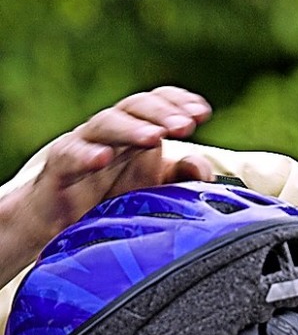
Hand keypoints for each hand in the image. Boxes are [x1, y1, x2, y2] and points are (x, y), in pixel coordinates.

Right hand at [9, 86, 213, 262]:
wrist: (58, 232)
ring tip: (156, 137)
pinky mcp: (57, 171)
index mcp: (132, 136)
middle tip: (187, 126)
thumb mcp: (150, 193)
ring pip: (104, 124)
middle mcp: (108, 136)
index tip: (204, 113)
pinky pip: (68, 156)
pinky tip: (103, 158)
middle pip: (133, 108)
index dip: (177, 102)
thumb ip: (177, 179)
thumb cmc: (106, 205)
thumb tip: (203, 168)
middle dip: (161, 113)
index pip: (154, 105)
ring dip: (131, 128)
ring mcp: (81, 148)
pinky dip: (85, 155)